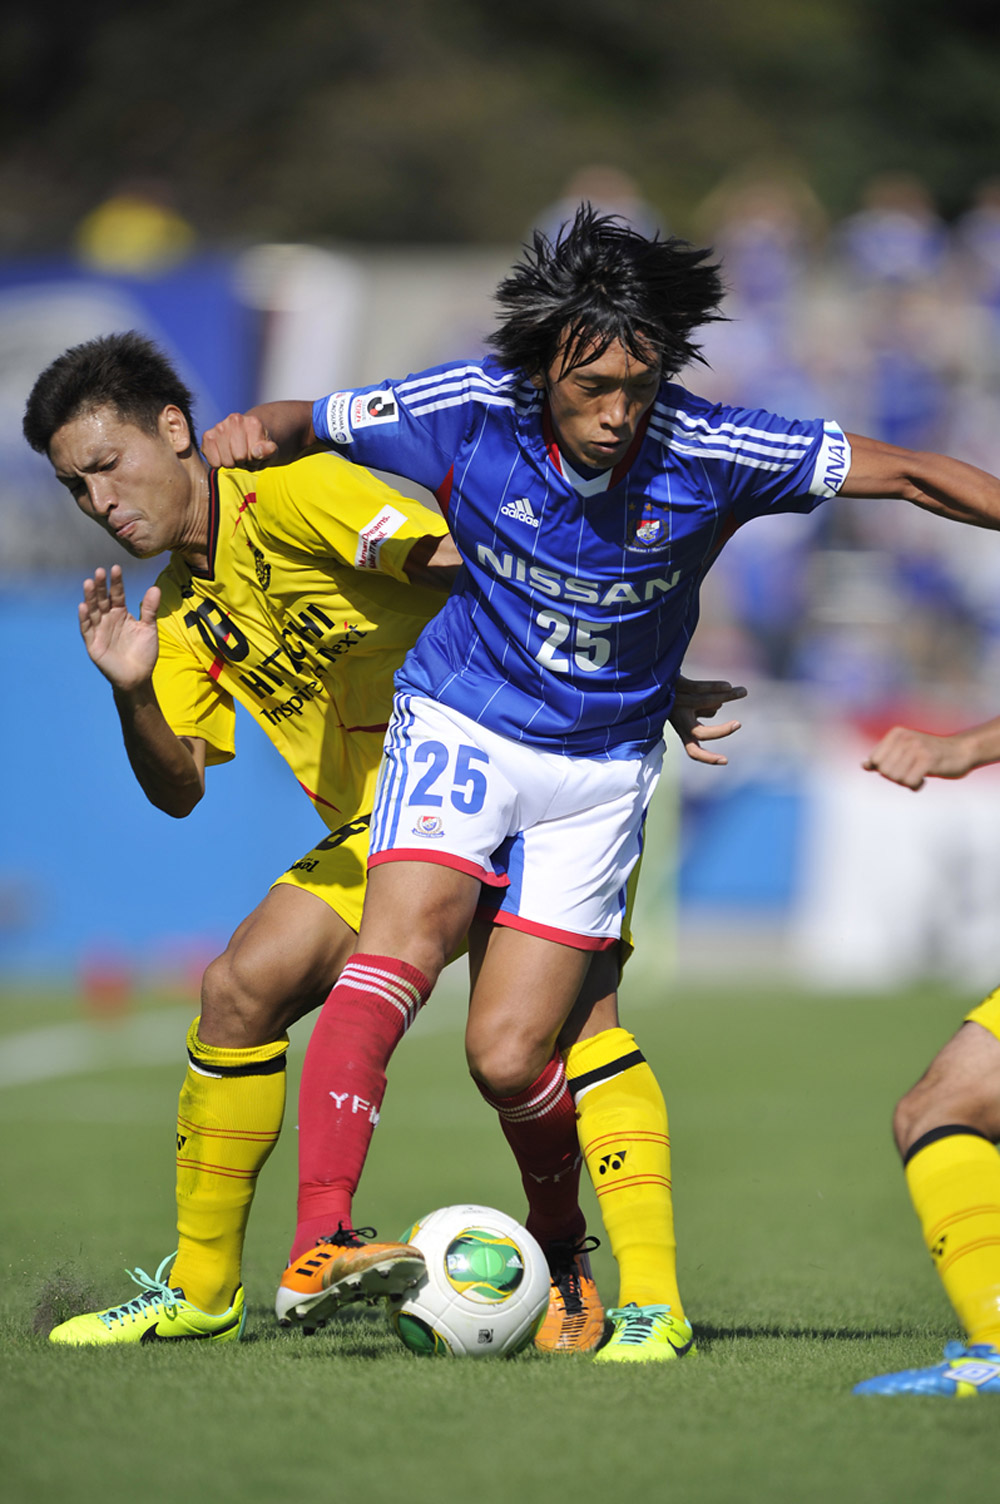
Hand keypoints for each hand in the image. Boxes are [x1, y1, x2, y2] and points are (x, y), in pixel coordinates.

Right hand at [78, 566, 160, 690]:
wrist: (138, 677)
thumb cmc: (144, 653)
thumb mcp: (149, 628)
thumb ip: (149, 609)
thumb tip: (155, 587)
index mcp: (121, 613)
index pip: (117, 594)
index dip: (116, 582)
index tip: (116, 568)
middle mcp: (108, 619)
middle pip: (103, 599)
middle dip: (101, 586)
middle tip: (99, 571)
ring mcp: (99, 630)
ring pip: (93, 611)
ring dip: (90, 598)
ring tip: (89, 583)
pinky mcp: (93, 644)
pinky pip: (87, 629)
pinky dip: (85, 618)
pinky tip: (84, 606)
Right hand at [201, 411, 277, 467]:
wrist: (247, 437)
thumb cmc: (259, 446)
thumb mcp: (270, 451)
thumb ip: (269, 451)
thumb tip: (256, 452)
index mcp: (253, 422)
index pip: (252, 455)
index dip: (255, 460)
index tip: (255, 453)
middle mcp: (234, 420)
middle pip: (238, 458)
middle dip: (244, 462)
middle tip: (246, 455)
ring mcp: (219, 426)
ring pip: (226, 462)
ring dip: (232, 464)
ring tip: (236, 455)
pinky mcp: (208, 436)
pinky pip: (213, 463)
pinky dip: (219, 464)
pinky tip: (224, 455)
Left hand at [669, 676, 746, 765]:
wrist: (650, 672)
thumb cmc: (673, 690)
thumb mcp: (688, 704)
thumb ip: (703, 709)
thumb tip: (717, 708)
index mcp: (681, 727)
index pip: (693, 751)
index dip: (708, 759)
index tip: (726, 761)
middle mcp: (677, 718)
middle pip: (700, 733)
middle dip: (721, 731)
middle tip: (738, 724)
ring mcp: (676, 702)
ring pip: (705, 703)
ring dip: (727, 697)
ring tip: (743, 692)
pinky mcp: (676, 686)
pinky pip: (698, 689)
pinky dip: (715, 687)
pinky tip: (728, 686)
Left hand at [863, 726, 974, 789]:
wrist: (961, 752)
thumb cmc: (930, 754)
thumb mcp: (904, 751)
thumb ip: (883, 758)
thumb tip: (863, 765)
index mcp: (896, 733)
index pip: (875, 761)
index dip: (887, 770)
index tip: (902, 766)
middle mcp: (905, 738)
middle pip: (885, 771)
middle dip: (896, 777)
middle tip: (912, 772)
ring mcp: (917, 748)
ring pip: (896, 778)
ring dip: (907, 782)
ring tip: (919, 774)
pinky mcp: (928, 760)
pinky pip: (909, 782)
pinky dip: (915, 786)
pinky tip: (924, 779)